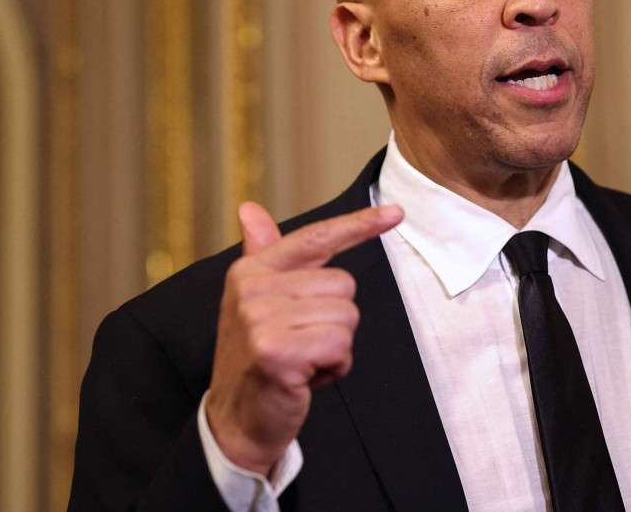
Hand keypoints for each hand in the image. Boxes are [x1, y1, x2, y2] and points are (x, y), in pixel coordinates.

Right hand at [205, 201, 402, 474]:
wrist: (235, 421)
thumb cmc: (257, 359)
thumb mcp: (256, 303)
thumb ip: (263, 255)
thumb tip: (250, 210)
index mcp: (250, 271)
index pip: (315, 238)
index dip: (358, 224)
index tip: (396, 213)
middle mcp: (252, 289)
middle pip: (343, 285)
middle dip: (335, 321)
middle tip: (300, 344)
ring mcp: (261, 320)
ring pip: (346, 316)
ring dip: (336, 347)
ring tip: (302, 361)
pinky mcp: (277, 352)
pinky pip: (341, 345)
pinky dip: (335, 367)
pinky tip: (306, 378)